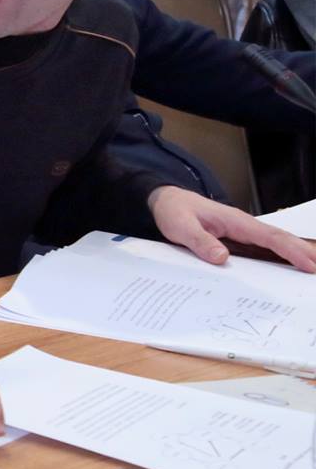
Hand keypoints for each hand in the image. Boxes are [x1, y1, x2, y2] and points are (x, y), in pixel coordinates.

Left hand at [148, 185, 315, 271]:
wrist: (166, 201)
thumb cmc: (174, 211)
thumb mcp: (180, 226)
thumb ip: (200, 241)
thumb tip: (221, 258)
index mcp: (235, 221)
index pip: (269, 237)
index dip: (291, 250)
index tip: (309, 263)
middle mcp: (243, 225)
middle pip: (279, 239)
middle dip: (302, 252)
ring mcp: (242, 231)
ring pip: (274, 242)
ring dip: (294, 254)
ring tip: (312, 268)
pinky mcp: (238, 237)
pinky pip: (263, 246)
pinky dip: (280, 254)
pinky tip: (288, 265)